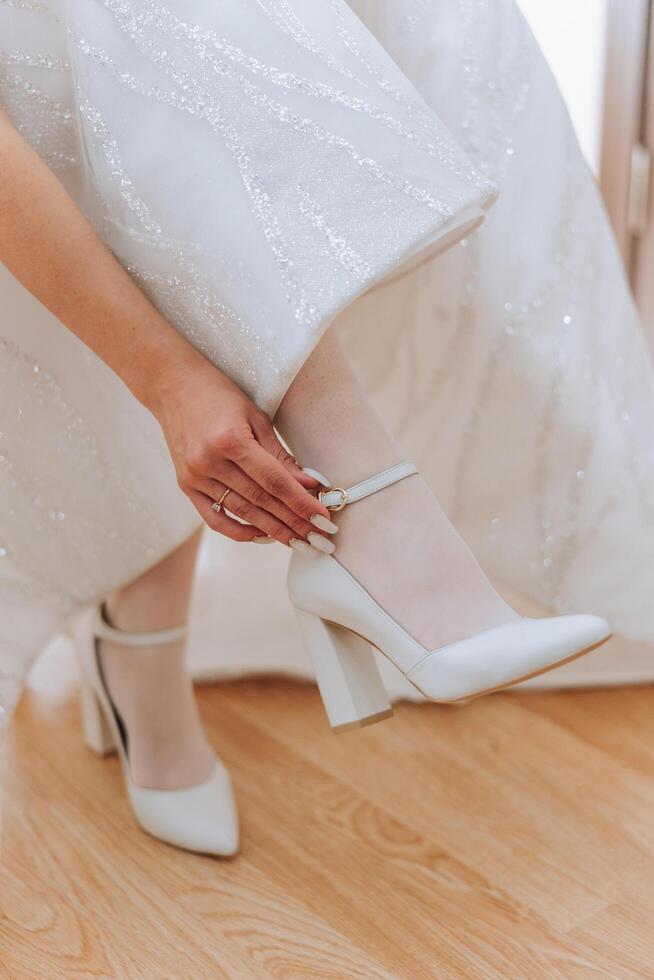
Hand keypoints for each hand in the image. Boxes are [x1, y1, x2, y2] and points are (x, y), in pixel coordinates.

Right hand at [147, 349, 334, 545]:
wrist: (172, 386)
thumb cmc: (219, 395)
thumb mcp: (256, 417)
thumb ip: (281, 455)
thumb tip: (310, 484)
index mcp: (230, 440)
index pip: (274, 481)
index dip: (301, 503)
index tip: (323, 518)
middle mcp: (210, 461)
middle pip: (260, 501)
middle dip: (293, 522)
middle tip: (318, 538)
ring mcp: (194, 476)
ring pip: (242, 512)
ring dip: (273, 530)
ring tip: (298, 541)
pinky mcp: (186, 485)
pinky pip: (215, 518)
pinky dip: (239, 531)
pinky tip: (262, 536)